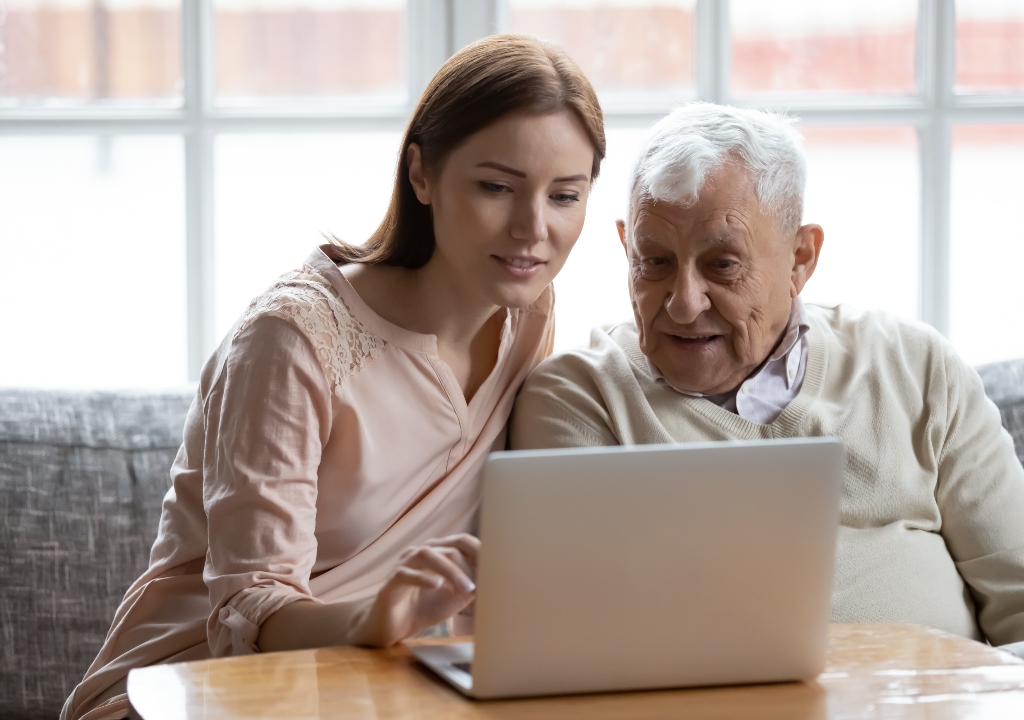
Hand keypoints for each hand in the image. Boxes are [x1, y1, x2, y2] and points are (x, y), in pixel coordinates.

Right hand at [349, 534, 478, 646]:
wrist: (391, 628)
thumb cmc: (423, 608)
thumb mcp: (454, 598)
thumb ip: (470, 587)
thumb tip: (491, 578)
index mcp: (437, 553)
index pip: (461, 541)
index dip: (479, 550)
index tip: (497, 566)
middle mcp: (420, 553)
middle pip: (449, 547)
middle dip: (468, 565)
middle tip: (481, 586)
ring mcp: (403, 565)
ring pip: (427, 555)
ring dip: (450, 571)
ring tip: (465, 589)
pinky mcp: (390, 582)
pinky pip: (405, 574)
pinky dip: (423, 578)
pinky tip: (436, 585)